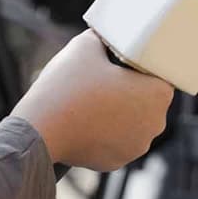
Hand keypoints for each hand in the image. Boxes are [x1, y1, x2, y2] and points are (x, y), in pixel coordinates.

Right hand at [12, 30, 172, 170]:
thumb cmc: (67, 86)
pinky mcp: (117, 162)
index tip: (122, 64)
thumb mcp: (85, 45)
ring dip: (119, 113)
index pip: (159, 74)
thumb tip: (106, 36)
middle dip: (131, 90)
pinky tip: (88, 121)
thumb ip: (103, 38)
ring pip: (132, 122)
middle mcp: (156, 124)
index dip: (141, 67)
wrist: (38, 130)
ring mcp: (137, 147)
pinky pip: (116, 141)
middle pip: (147, 100)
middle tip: (104, 80)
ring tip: (94, 101)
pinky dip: (105, 132)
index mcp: (158, 94)